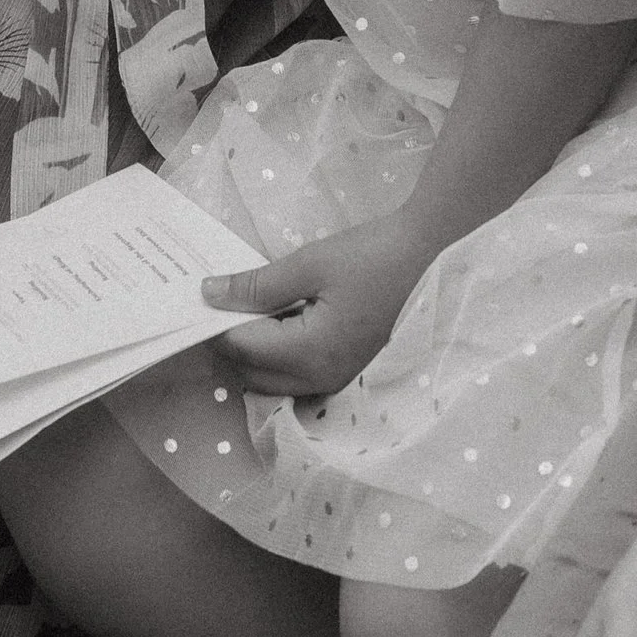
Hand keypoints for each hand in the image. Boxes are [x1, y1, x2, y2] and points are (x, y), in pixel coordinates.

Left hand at [203, 213, 426, 398]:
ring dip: (254, 349)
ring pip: (274, 379)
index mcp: (311, 355)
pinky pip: (298, 374)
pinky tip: (278, 316)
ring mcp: (337, 380)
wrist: (434, 257)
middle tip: (222, 299)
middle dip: (230, 342)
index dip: (215, 323)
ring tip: (247, 304)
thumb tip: (208, 294)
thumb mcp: (310, 263)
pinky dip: (279, 351)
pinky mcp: (347, 371)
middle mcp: (322, 380)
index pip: (242, 349)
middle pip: (253, 375)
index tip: (202, 294)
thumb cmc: (373, 256)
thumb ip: (257, 285)